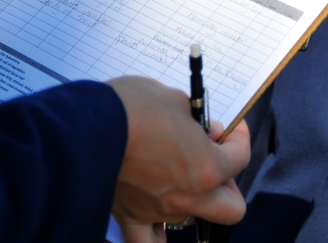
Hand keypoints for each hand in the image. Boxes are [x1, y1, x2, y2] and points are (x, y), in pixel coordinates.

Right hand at [107, 77, 249, 242]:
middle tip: (212, 158)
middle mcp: (188, 197)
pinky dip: (156, 237)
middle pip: (231, 207)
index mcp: (208, 167)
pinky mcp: (130, 216)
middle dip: (227, 182)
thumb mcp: (177, 100)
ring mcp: (160, 211)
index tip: (227, 128)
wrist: (87, 125)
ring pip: (193, 220)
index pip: (240, 156)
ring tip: (178, 173)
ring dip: (194, 198)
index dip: (237, 137)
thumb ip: (196, 119)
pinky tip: (159, 227)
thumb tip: (199, 126)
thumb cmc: (134, 107)